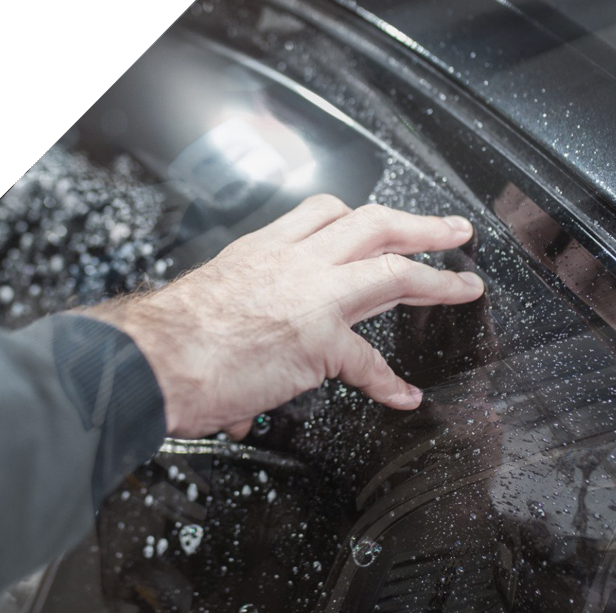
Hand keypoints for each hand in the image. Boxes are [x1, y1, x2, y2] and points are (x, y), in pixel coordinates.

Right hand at [85, 195, 484, 438]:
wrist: (152, 360)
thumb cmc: (165, 338)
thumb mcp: (208, 303)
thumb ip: (237, 323)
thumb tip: (245, 367)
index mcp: (262, 250)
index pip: (322, 214)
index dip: (360, 218)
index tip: (378, 223)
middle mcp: (292, 262)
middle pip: (372, 224)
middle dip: (419, 225)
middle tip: (450, 230)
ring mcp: (311, 295)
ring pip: (391, 268)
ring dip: (436, 277)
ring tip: (464, 284)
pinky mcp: (318, 340)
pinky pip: (368, 361)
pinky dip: (388, 381)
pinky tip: (402, 394)